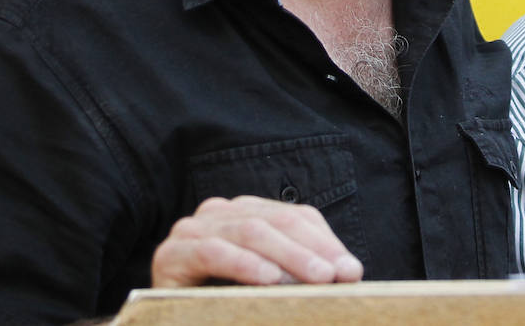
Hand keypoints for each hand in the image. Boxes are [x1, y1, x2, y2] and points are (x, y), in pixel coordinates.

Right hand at [151, 195, 364, 287]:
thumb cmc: (225, 312)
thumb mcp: (272, 288)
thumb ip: (301, 275)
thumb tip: (350, 273)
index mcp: (246, 214)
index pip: (295, 217)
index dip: (326, 241)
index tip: (353, 271)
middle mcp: (219, 214)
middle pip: (276, 221)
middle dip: (314, 249)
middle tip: (341, 276)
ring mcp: (192, 230)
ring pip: (250, 231)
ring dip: (289, 256)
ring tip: (318, 278)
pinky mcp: (171, 255)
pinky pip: (212, 251)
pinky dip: (243, 264)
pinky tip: (268, 280)